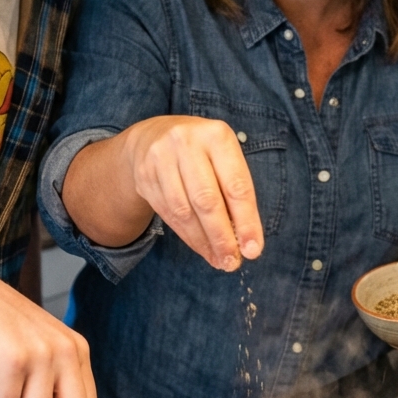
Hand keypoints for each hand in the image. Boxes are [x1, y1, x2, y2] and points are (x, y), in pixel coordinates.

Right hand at [122, 115, 264, 270]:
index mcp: (216, 135)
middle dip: (222, 237)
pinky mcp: (144, 176)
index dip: (246, 222)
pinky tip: (201, 248)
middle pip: (207, 200)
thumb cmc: (202, 152)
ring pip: (184, 211)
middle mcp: (186, 143)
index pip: (235, 186)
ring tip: (219, 260)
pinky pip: (168, 214)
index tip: (253, 249)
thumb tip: (245, 240)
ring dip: (203, 242)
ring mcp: (160, 159)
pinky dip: (187, 236)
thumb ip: (235, 192)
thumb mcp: (223, 157)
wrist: (153, 136)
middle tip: (233, 262)